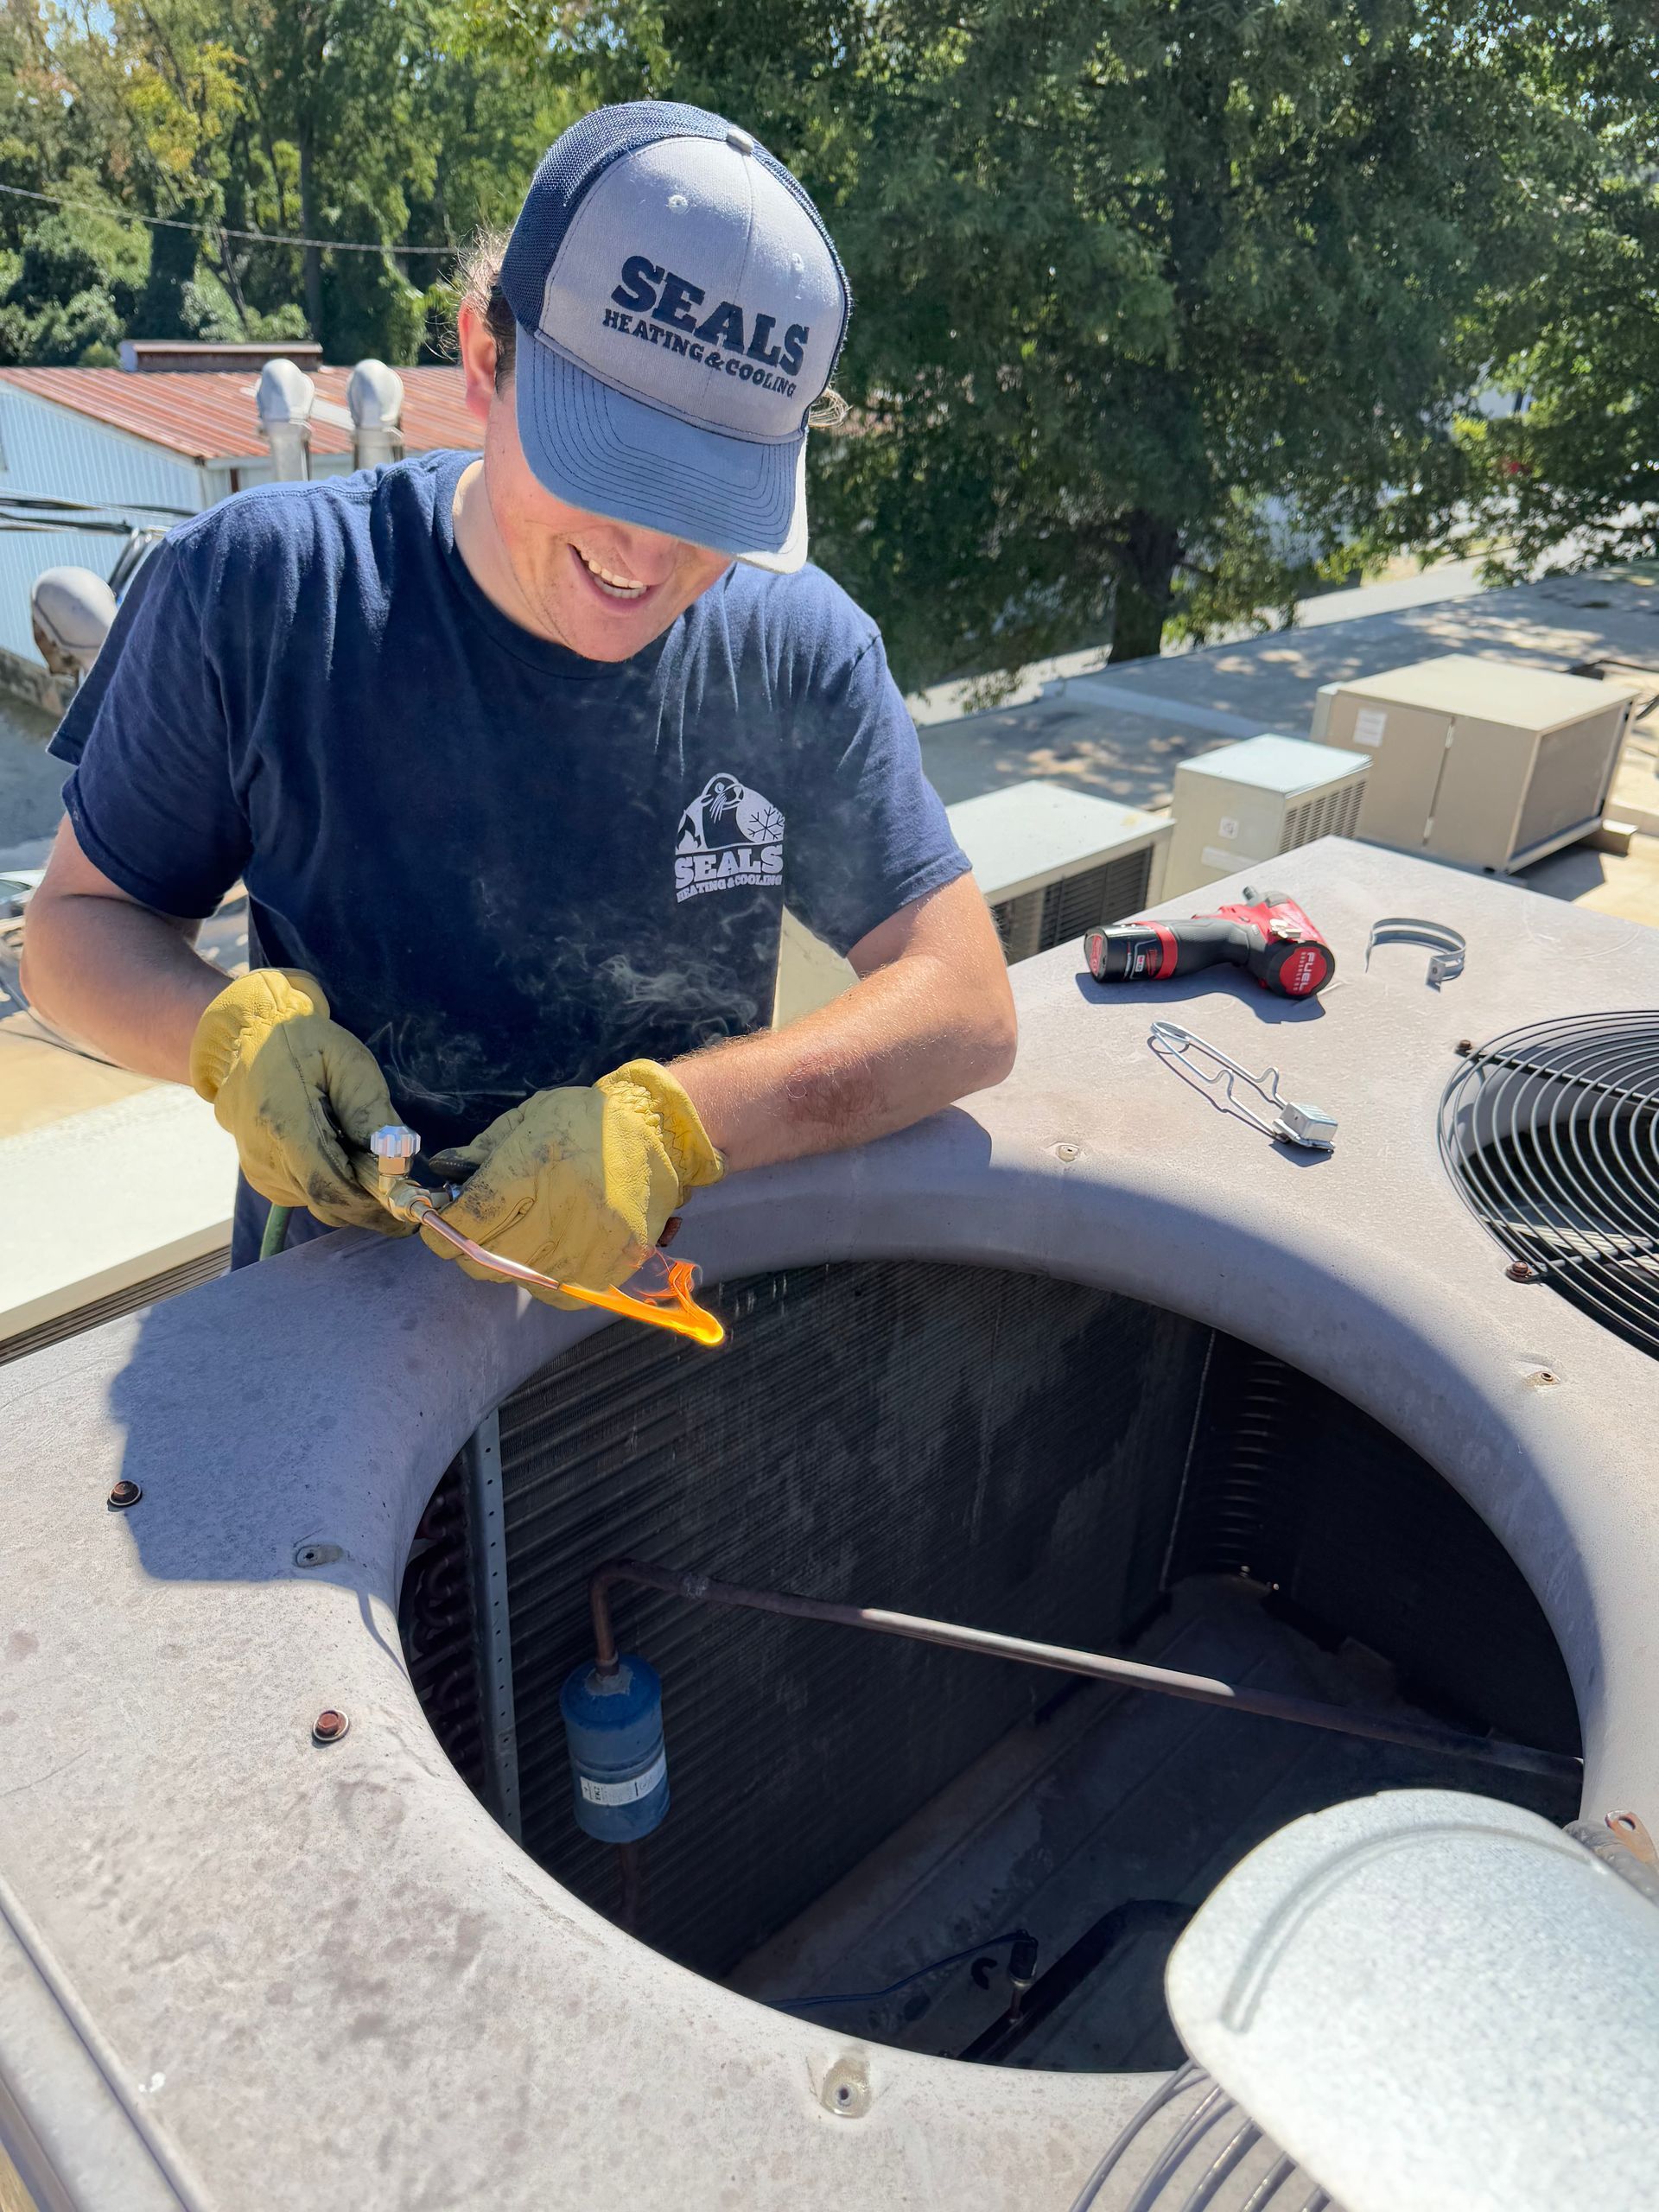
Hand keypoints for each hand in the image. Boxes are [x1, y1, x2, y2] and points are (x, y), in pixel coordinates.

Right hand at [190, 969, 412, 1235]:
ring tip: (372, 1166)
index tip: (406, 1209)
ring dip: (351, 1195)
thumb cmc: (304, 1043)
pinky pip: (302, 1195)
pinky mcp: (258, 1173)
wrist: (247, 1036)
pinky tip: (340, 1158)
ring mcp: (258, 1167)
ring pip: (316, 1203)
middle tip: (405, 1196)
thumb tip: (394, 1160)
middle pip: (326, 1202)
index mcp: (285, 1122)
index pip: (331, 1187)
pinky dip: (330, 1188)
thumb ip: (370, 1110)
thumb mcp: (347, 1060)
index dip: (371, 1205)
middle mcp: (264, 1154)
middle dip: (370, 1205)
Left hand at [423, 1059, 722, 1304]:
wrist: (658, 1133)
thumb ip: (482, 1153)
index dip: (441, 1229)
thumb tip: (443, 1179)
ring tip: (513, 1238)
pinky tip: (544, 1255)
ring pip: (520, 1279)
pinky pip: (559, 1293)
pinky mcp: (612, 1264)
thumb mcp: (527, 1120)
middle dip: (466, 1249)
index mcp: (531, 1172)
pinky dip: (542, 1281)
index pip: (468, 1222)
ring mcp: (588, 1245)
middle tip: (468, 1234)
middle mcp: (559, 1213)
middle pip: (487, 1258)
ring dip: (505, 1263)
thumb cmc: (587, 1120)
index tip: (436, 1223)